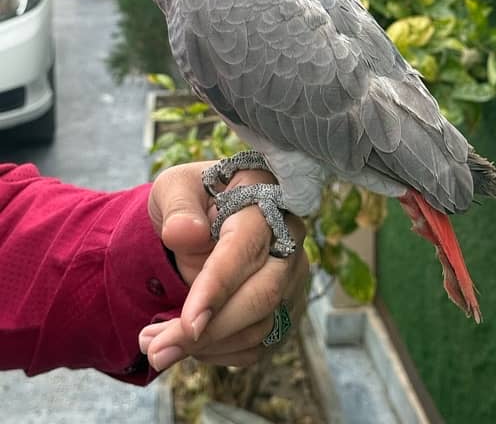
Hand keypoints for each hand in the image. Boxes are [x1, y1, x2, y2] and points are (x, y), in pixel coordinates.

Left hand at [143, 161, 308, 371]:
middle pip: (264, 294)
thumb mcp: (174, 189)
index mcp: (263, 198)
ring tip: (157, 344)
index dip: (219, 286)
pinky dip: (218, 352)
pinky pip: (258, 345)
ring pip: (261, 326)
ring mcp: (292, 275)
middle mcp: (289, 237)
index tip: (189, 322)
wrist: (202, 220)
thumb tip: (187, 233)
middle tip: (158, 349)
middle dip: (212, 329)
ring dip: (207, 346)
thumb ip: (178, 207)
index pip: (247, 246)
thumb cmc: (191, 199)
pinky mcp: (286, 307)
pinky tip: (186, 343)